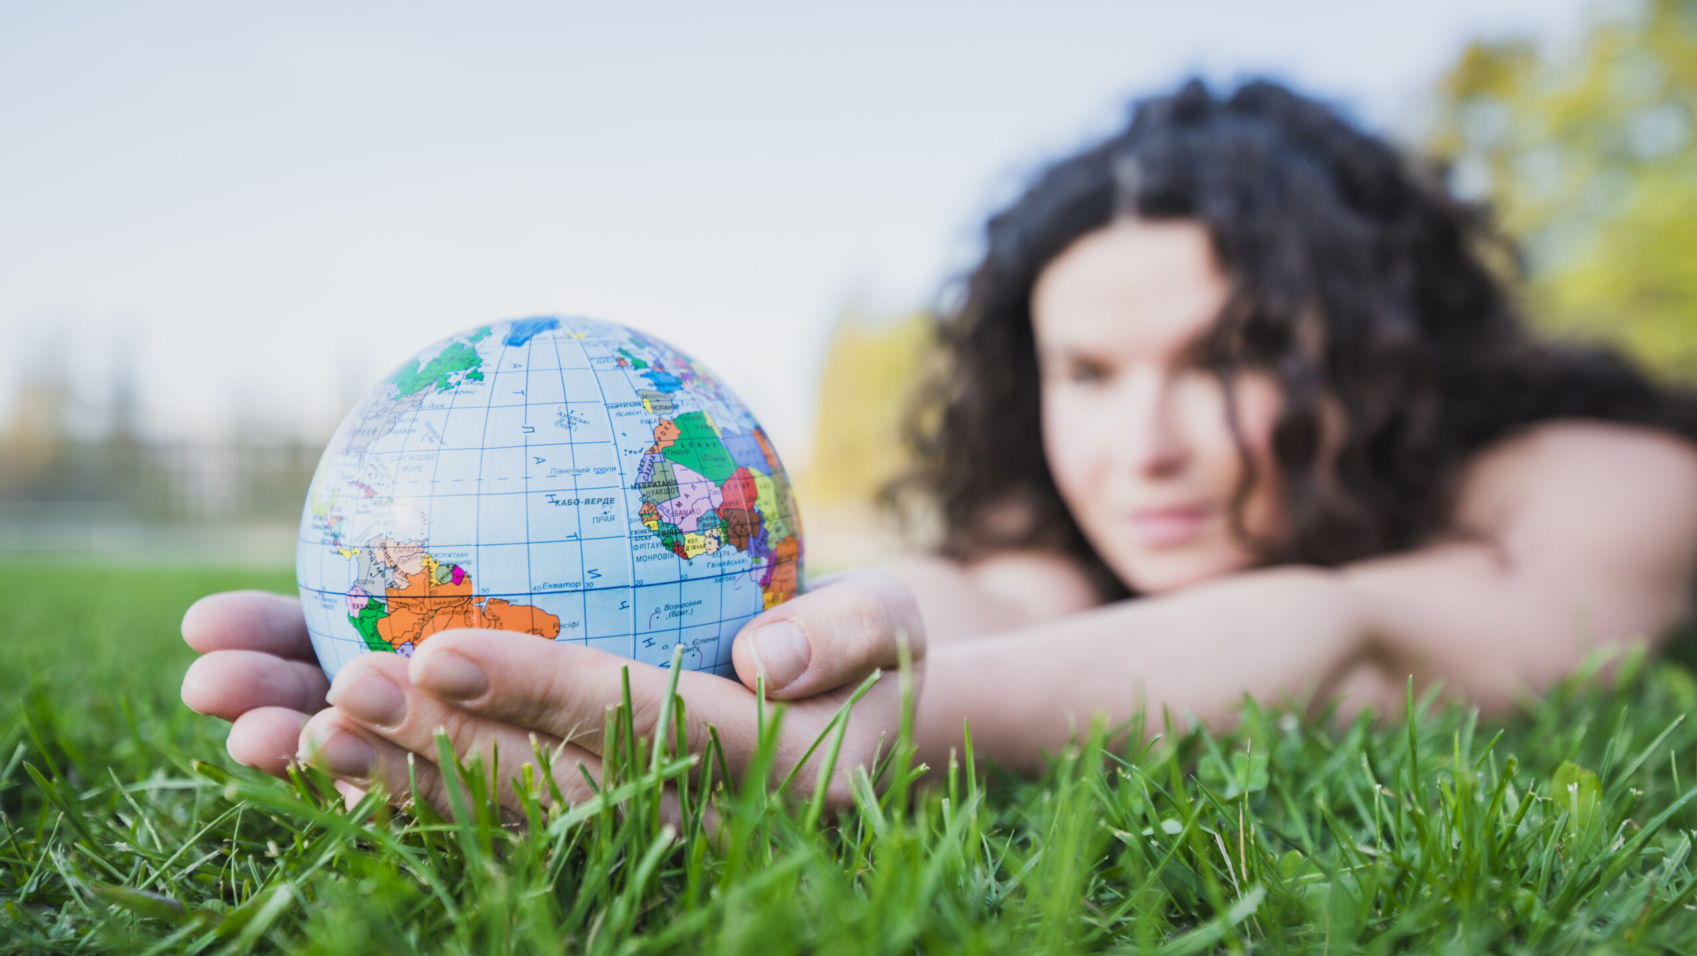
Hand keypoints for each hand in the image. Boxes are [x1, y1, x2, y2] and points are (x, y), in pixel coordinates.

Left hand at [180, 571, 925, 815]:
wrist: (860, 729)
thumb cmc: (881, 666)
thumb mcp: (895, 630)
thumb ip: (850, 633)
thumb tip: (773, 653)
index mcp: (743, 764)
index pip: (631, 722)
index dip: (535, 693)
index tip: (438, 654)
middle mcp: (662, 808)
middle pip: (529, 780)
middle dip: (418, 743)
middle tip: (317, 696)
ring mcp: (606, 811)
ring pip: (475, 798)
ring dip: (361, 766)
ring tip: (249, 725)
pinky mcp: (567, 794)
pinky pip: (465, 792)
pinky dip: (375, 765)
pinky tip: (280, 732)